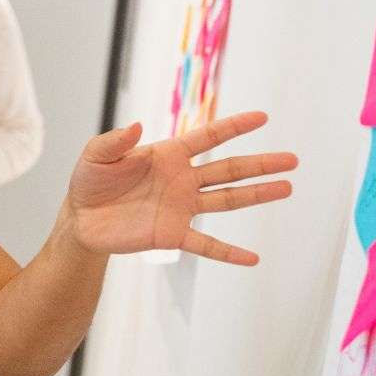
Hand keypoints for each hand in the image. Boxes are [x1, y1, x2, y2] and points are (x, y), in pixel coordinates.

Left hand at [65, 110, 295, 264]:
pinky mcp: (173, 235)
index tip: (263, 118)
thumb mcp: (96, 155)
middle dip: (261, 164)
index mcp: (169, 154)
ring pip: (227, 200)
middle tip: (293, 160)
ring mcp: (182, 208)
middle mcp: (182, 179)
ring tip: (287, 188)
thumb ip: (115, 140)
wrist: (81, 220)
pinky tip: (252, 258)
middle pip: (230, 169)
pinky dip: (228, 252)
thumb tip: (138, 126)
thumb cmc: (90, 181)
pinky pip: (206, 244)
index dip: (234, 127)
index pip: (208, 137)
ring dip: (257, 195)